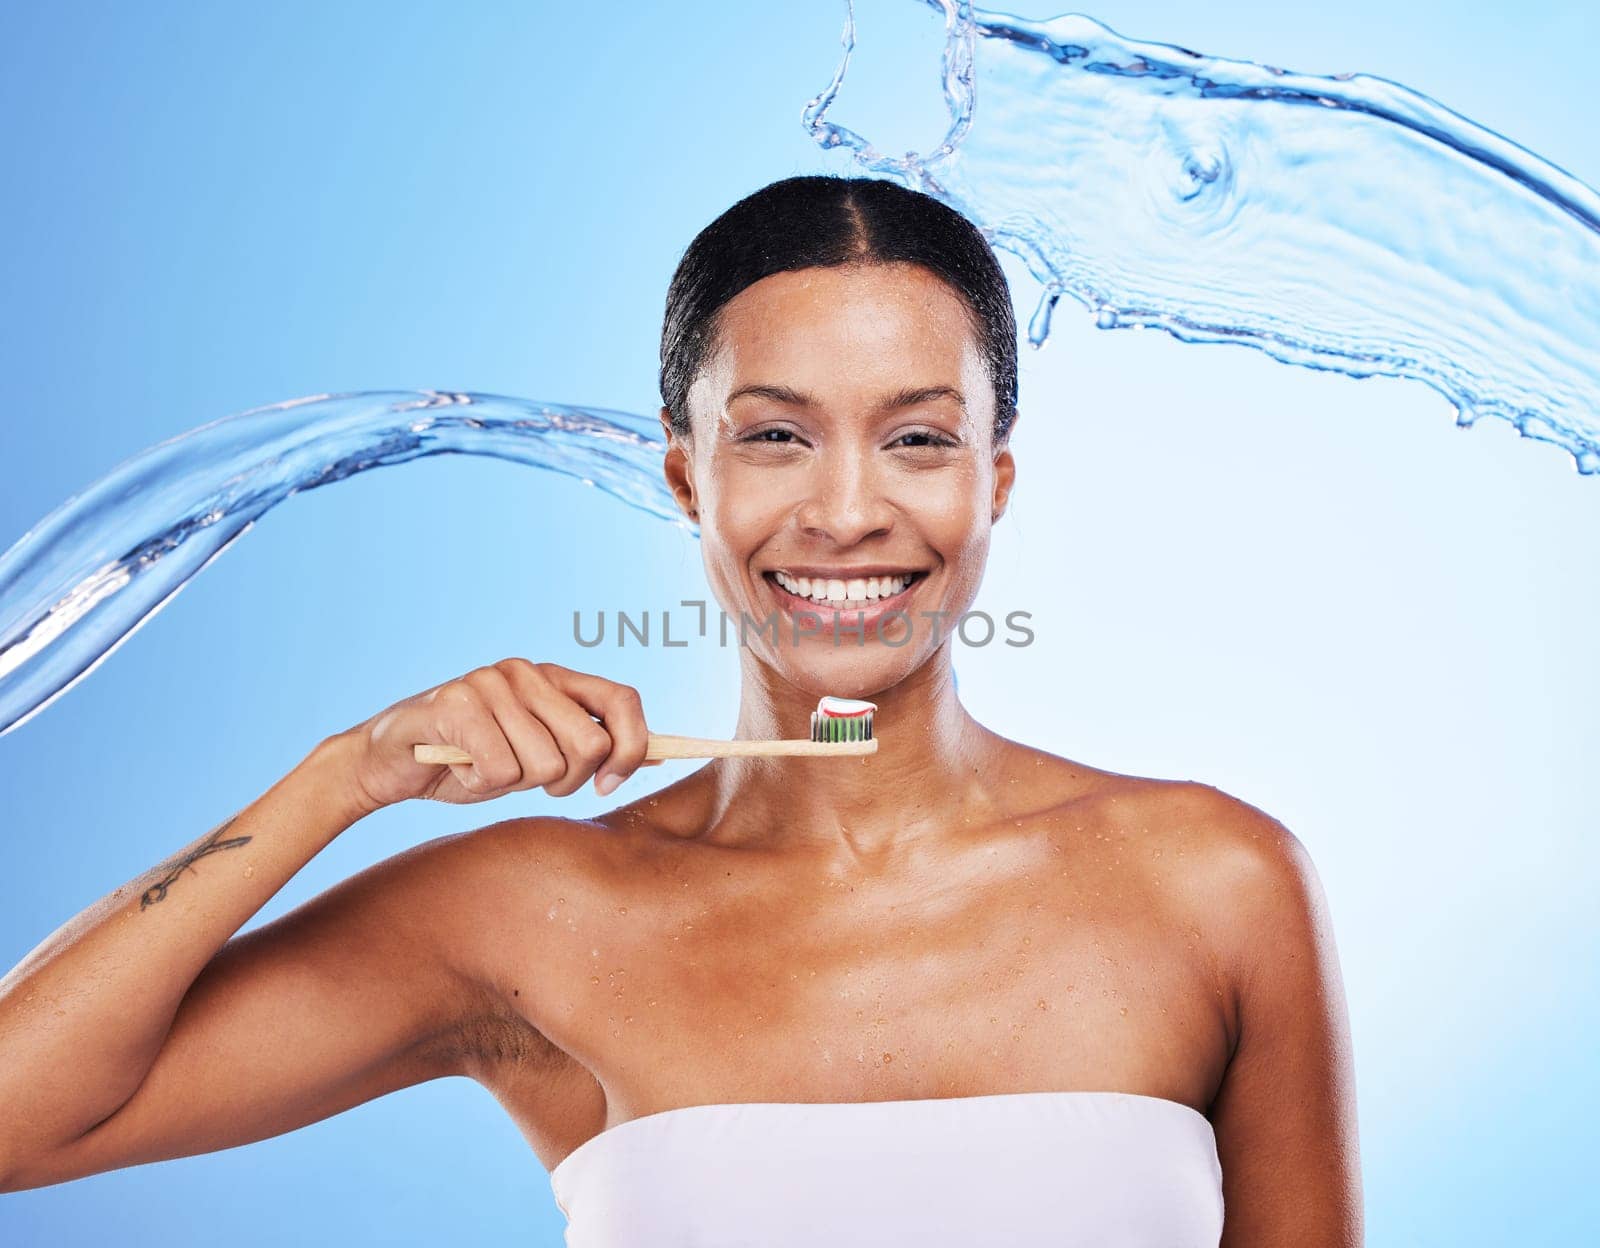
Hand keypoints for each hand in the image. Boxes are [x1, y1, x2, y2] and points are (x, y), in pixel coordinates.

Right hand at [338, 659, 656, 811]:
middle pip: (590, 744)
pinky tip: (457, 767)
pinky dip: (479, 785)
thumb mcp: (538, 757)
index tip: (607, 785)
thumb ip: (588, 750)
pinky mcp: (455, 703)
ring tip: (482, 767)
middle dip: (564, 780)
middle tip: (524, 778)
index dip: (632, 748)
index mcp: (553, 678)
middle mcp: (526, 672)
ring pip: (545, 764)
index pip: (623, 700)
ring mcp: (490, 683)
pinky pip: (499, 769)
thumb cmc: (471, 761)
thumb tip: (655, 756)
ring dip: (513, 783)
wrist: (390, 762)